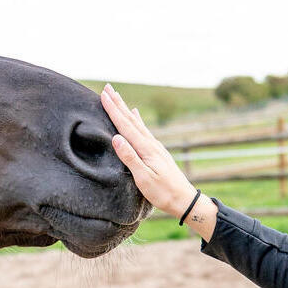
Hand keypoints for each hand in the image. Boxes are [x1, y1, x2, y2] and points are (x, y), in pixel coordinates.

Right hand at [101, 87, 217, 238]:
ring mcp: (155, 146)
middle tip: (107, 87)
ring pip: (137, 123)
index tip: (103, 95)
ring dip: (125, 109)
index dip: (113, 110)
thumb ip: (130, 158)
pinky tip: (136, 113)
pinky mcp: (157, 151)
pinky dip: (137, 119)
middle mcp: (151, 144)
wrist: (184, 200)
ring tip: (118, 97)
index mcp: (145, 149)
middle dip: (118, 104)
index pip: (125, 126)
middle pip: (131, 119)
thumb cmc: (163, 193)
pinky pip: (143, 130)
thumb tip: (116, 137)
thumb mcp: (144, 178)